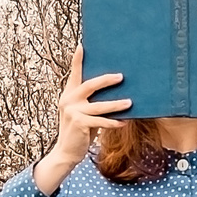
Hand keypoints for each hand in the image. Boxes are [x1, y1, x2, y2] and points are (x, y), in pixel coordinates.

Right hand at [35, 48, 127, 194]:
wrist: (66, 152)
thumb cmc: (79, 131)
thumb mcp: (82, 113)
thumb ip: (91, 102)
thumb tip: (112, 92)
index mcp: (69, 94)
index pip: (74, 73)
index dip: (78, 59)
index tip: (82, 45)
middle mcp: (69, 100)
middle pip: (90, 85)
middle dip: (106, 79)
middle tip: (121, 76)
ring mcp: (73, 112)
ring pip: (99, 106)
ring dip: (116, 104)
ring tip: (130, 103)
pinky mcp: (79, 124)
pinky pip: (101, 122)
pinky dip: (113, 122)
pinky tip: (124, 122)